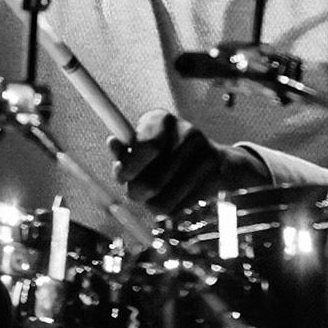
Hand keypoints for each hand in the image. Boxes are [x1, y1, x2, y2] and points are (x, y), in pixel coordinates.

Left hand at [109, 109, 268, 214]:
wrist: (215, 161)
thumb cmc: (167, 151)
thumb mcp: (144, 143)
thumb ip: (127, 148)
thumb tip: (112, 143)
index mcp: (162, 119)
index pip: (147, 148)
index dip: (129, 167)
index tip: (122, 175)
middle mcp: (186, 133)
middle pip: (152, 182)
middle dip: (135, 192)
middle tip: (133, 191)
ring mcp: (203, 156)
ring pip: (161, 201)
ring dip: (149, 203)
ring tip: (149, 196)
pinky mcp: (213, 178)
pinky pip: (176, 208)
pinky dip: (165, 208)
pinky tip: (169, 197)